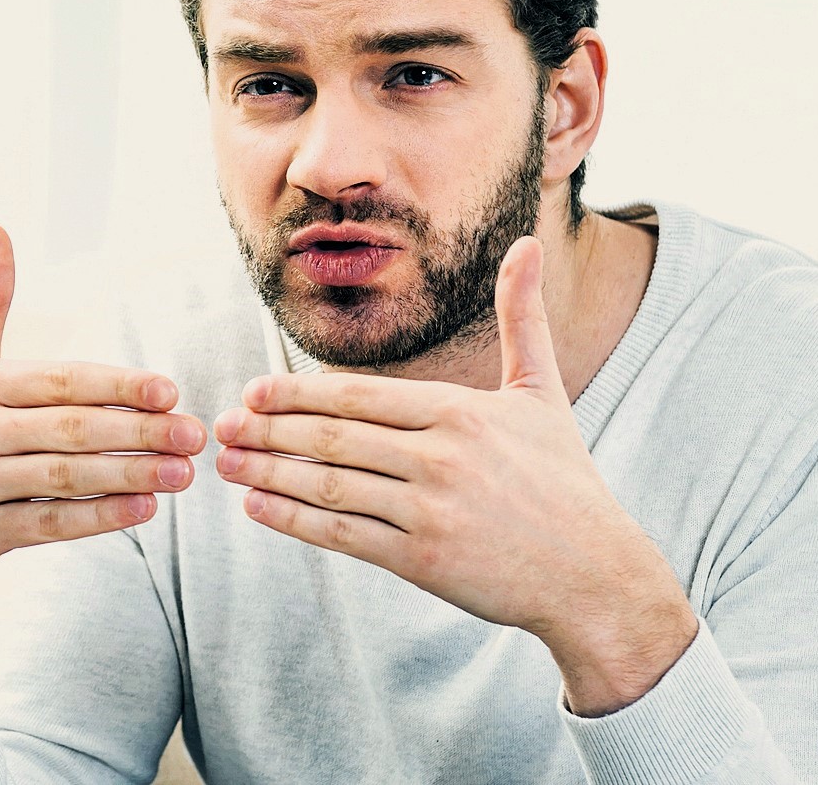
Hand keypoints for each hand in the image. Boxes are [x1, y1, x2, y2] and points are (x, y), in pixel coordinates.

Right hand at [0, 224, 206, 678]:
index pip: (56, 380)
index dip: (117, 384)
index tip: (170, 391)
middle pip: (69, 428)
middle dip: (140, 431)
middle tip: (194, 435)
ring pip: (65, 477)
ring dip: (132, 474)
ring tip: (183, 474)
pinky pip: (49, 524)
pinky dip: (101, 517)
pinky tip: (144, 509)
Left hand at [212, 236, 697, 714]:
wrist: (597, 576)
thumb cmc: (565, 481)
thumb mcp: (543, 393)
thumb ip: (522, 319)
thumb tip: (528, 241)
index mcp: (458, 411)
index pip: (354, 394)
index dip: (294, 392)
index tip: (251, 391)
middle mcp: (439, 456)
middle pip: (329, 436)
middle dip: (265, 429)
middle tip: (220, 426)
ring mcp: (428, 509)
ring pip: (326, 484)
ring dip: (266, 474)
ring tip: (227, 465)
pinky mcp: (422, 559)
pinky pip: (341, 534)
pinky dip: (291, 521)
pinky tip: (258, 510)